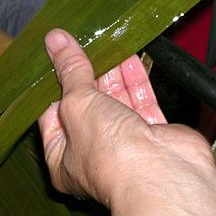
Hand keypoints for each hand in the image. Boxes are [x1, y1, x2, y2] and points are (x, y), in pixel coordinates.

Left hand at [38, 29, 215, 215]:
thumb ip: (71, 71)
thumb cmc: (110, 155)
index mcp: (64, 158)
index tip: (56, 55)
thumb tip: (56, 42)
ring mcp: (126, 144)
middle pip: (87, 104)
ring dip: (112, 71)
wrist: (162, 174)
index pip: (53, 114)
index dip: (54, 84)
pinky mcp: (153, 134)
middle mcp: (95, 153)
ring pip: (116, 99)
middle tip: (83, 41)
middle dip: (87, 72)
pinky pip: (142, 100)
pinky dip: (136, 78)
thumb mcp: (77, 103)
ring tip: (106, 41)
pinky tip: (130, 54)